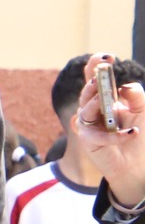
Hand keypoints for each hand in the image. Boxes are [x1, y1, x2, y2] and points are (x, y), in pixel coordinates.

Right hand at [74, 54, 144, 207]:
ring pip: (85, 110)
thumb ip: (136, 96)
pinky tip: (132, 132)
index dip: (96, 67)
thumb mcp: (144, 111)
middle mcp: (95, 111)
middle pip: (87, 93)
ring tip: (107, 99)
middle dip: (92, 82)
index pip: (96, 80)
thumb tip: (123, 86)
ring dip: (95, 103)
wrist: (138, 166)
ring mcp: (90, 126)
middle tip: (101, 73)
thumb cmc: (141, 138)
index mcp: (107, 100)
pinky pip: (96, 134)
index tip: (106, 57)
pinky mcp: (89, 142)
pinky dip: (115, 134)